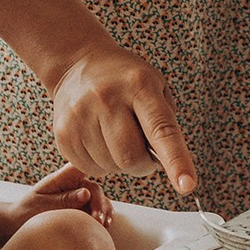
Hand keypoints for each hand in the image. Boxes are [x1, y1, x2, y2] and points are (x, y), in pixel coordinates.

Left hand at [13, 163, 113, 226]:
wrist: (19, 222)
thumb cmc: (28, 210)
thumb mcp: (42, 205)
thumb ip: (64, 200)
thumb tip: (86, 193)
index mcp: (63, 177)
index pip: (81, 166)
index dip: (94, 167)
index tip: (100, 182)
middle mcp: (75, 184)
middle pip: (94, 188)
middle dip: (99, 203)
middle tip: (97, 220)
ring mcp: (81, 196)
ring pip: (100, 199)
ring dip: (104, 210)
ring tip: (103, 225)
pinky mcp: (83, 208)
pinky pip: (98, 210)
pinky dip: (103, 216)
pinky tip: (105, 225)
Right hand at [49, 39, 196, 194]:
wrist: (77, 64)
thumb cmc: (125, 79)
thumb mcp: (155, 85)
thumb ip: (165, 122)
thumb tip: (166, 164)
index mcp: (139, 85)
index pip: (161, 129)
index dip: (176, 160)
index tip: (187, 185)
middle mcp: (107, 98)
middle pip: (131, 158)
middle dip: (143, 164)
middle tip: (143, 150)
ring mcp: (81, 116)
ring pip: (111, 166)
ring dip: (120, 162)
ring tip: (116, 135)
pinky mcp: (63, 133)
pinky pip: (91, 169)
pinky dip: (101, 163)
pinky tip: (99, 139)